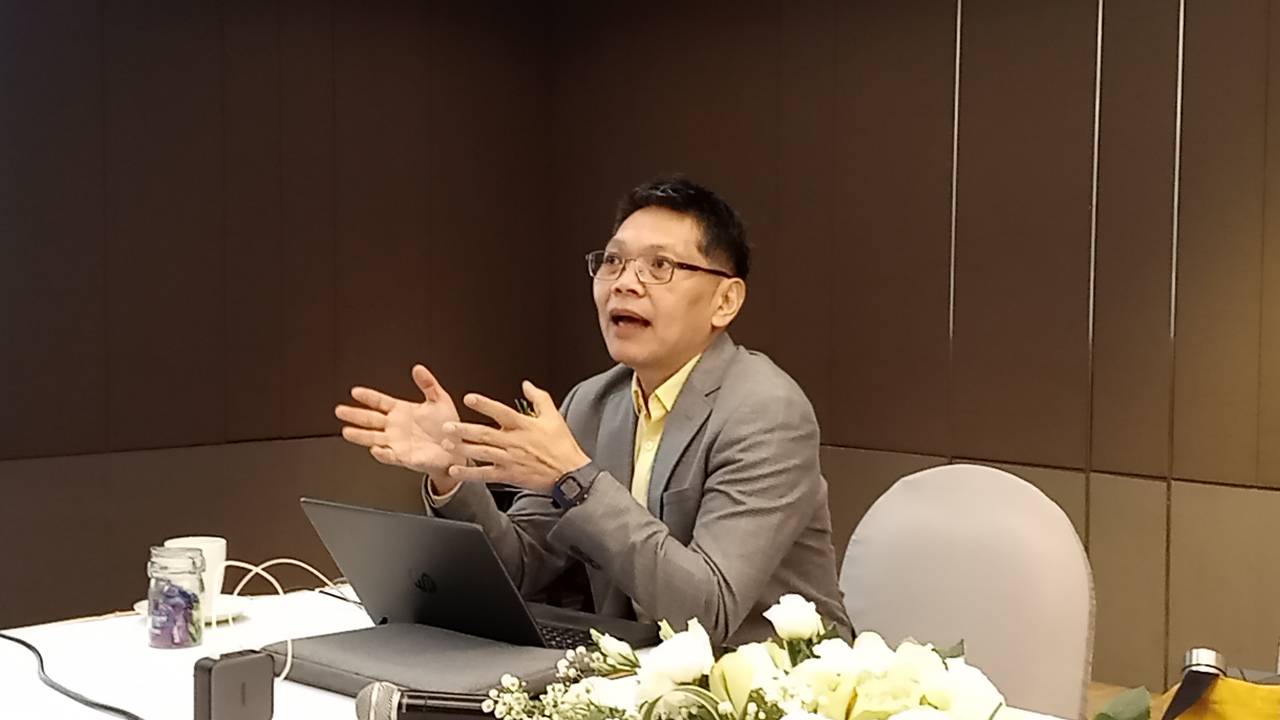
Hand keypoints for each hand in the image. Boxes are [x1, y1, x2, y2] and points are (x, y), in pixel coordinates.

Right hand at [334, 365, 465, 484]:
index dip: (368, 397)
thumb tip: (418, 368)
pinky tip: (375, 449)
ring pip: (373, 437)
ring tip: (347, 431)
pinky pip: (390, 455)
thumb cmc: (447, 426)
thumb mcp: (439, 400)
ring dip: (360, 435)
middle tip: (340, 410)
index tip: (355, 391)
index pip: (380, 402)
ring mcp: (397, 442)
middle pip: (370, 419)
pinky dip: (382, 453)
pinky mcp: (404, 457)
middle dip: (354, 415)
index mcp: (401, 411)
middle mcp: (395, 426)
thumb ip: (428, 384)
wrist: (456, 449)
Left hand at [440, 380, 590, 493]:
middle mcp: (514, 442)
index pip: (501, 412)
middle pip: (485, 434)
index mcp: (523, 426)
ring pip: (482, 453)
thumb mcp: (553, 416)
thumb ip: (539, 398)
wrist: (569, 474)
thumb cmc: (561, 446)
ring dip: (463, 449)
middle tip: (446, 426)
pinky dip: (469, 473)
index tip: (469, 398)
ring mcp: (509, 459)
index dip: (485, 405)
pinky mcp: (508, 475)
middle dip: (464, 430)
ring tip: (447, 444)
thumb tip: (527, 385)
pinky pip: (485, 474)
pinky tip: (455, 470)